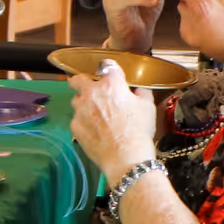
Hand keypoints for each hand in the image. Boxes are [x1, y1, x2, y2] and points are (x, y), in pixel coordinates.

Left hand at [69, 59, 157, 184]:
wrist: (125, 157)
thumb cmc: (138, 131)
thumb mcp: (148, 107)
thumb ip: (142, 93)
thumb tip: (138, 91)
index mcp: (111, 83)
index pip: (106, 65)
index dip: (109, 70)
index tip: (110, 75)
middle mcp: (91, 92)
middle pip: (78, 79)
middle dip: (82, 82)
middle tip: (90, 90)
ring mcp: (80, 110)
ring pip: (76, 101)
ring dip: (83, 104)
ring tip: (95, 116)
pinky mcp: (75, 126)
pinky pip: (77, 120)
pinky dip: (83, 123)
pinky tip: (95, 132)